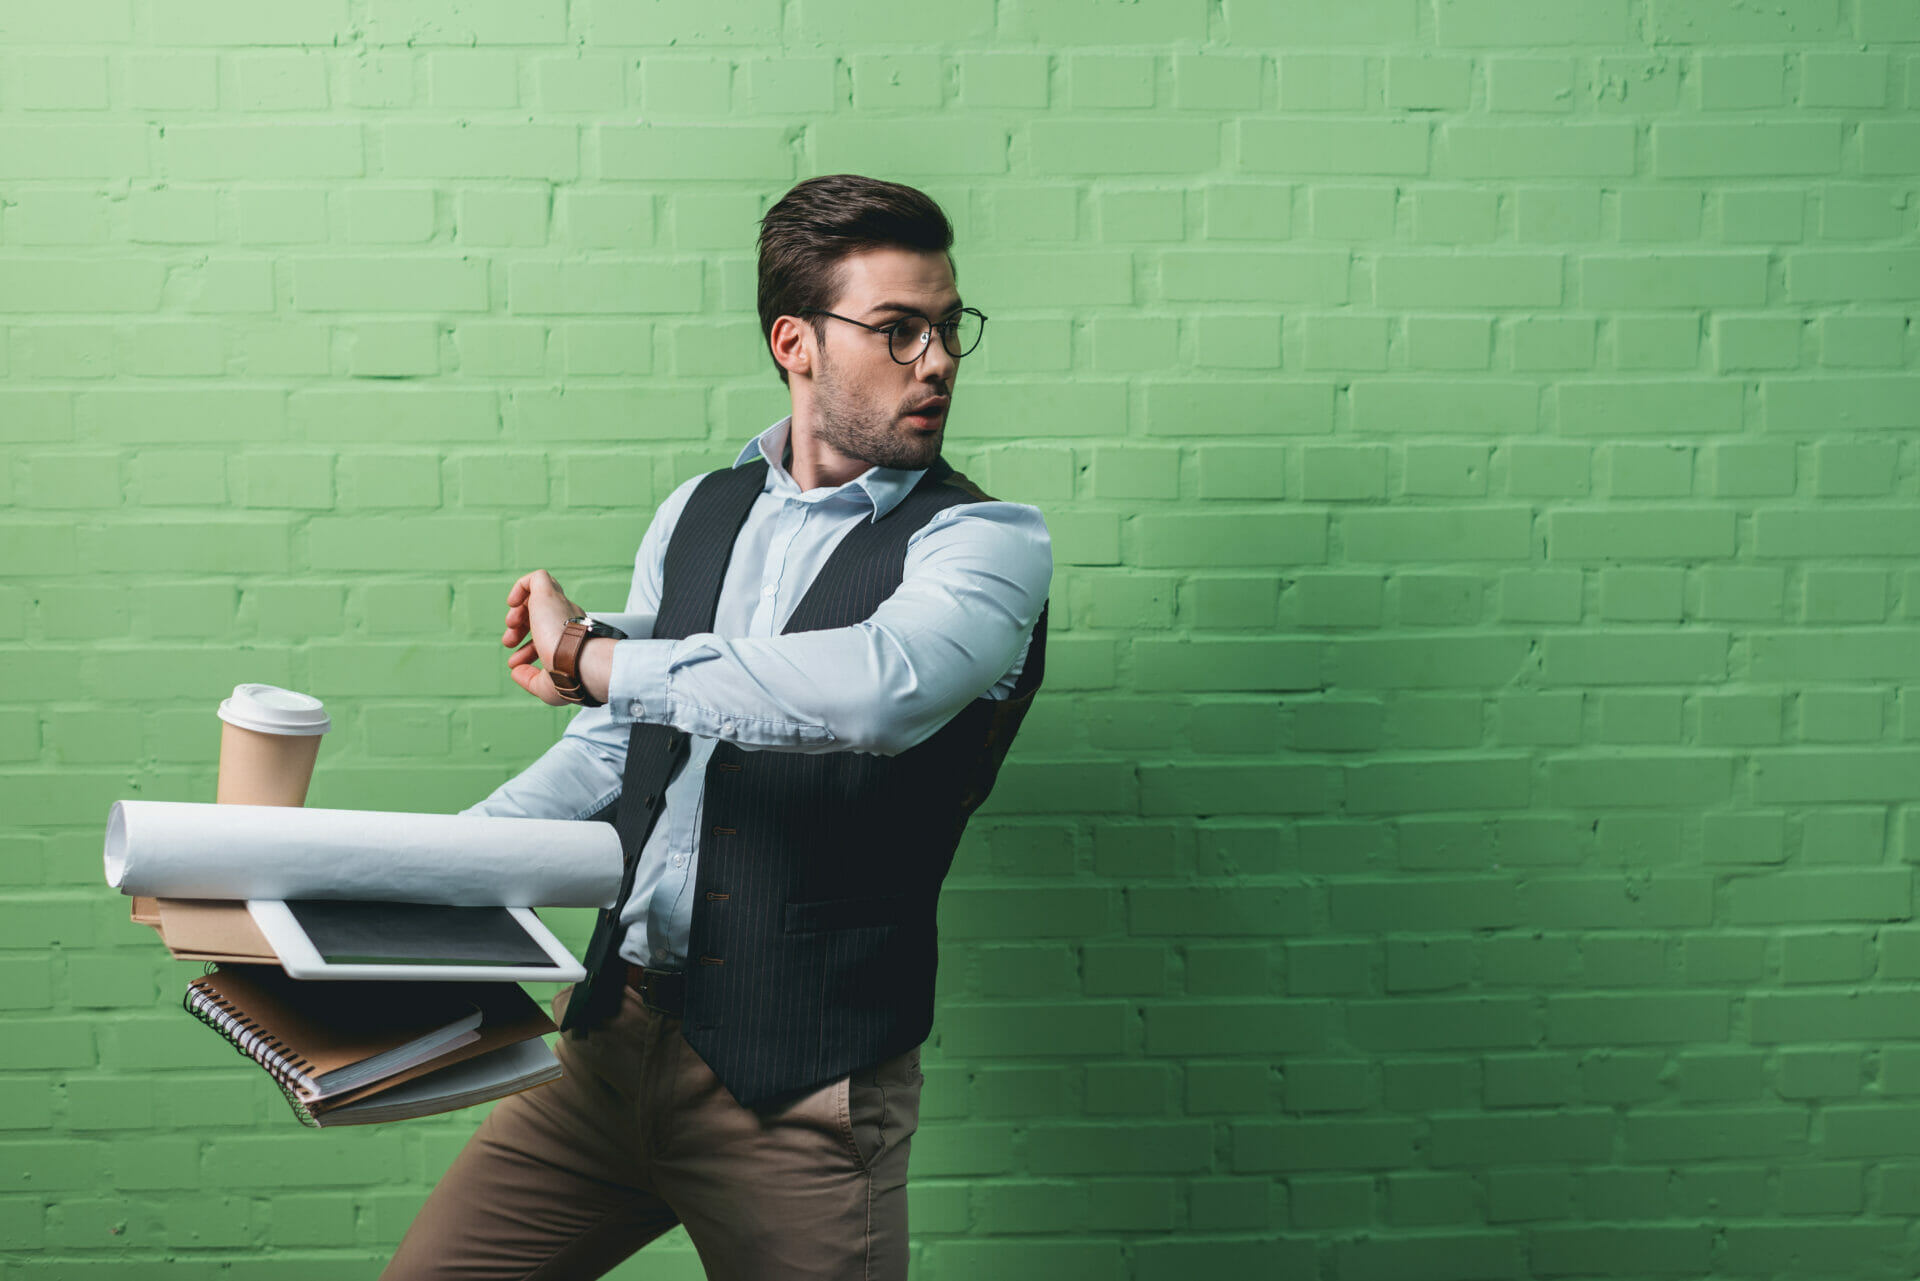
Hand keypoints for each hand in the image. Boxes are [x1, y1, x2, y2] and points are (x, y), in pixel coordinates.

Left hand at [502, 570, 582, 705]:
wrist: (578, 663)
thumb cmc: (570, 677)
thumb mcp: (545, 686)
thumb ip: (529, 679)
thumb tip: (516, 671)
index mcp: (572, 639)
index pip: (549, 635)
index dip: (528, 648)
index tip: (517, 662)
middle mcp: (568, 619)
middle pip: (542, 614)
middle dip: (521, 628)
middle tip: (509, 642)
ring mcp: (560, 605)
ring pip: (541, 593)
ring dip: (520, 608)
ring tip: (511, 624)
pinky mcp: (549, 594)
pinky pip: (537, 578)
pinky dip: (521, 587)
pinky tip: (512, 603)